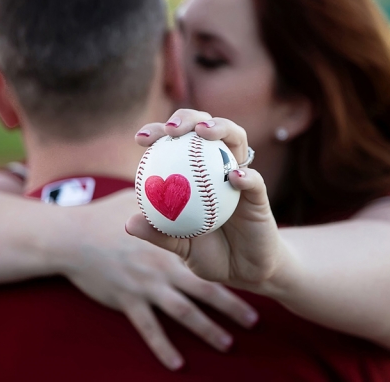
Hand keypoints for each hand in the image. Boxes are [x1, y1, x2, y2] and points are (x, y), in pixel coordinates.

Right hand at [62, 188, 257, 369]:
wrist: (71, 238)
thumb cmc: (103, 215)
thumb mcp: (136, 200)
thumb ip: (160, 198)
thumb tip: (177, 183)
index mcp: (169, 243)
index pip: (207, 255)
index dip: (230, 265)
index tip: (251, 273)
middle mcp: (162, 267)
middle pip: (203, 290)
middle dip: (231, 306)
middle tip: (254, 319)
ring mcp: (146, 286)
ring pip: (183, 314)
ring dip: (208, 330)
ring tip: (228, 344)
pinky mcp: (128, 302)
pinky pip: (150, 330)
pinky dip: (164, 349)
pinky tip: (178, 365)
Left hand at [126, 110, 286, 290]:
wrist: (244, 273)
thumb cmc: (209, 252)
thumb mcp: (180, 245)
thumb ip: (159, 233)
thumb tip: (130, 223)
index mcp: (195, 170)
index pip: (176, 140)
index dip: (158, 131)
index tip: (140, 138)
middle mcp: (219, 164)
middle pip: (206, 127)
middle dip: (188, 117)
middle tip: (172, 128)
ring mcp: (240, 174)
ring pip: (235, 138)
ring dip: (221, 127)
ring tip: (203, 132)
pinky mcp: (260, 194)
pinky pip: (255, 180)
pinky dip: (246, 176)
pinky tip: (234, 178)